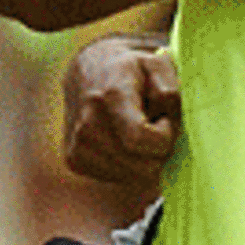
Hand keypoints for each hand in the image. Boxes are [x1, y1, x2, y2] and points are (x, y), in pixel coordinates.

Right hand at [62, 39, 181, 187]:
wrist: (89, 71)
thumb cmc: (132, 69)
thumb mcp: (158, 65)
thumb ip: (170, 91)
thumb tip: (167, 124)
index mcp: (110, 97)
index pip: (140, 138)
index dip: (164, 136)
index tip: (164, 119)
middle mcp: (88, 124)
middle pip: (143, 165)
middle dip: (159, 150)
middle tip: (155, 125)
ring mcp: (78, 145)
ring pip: (134, 177)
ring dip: (145, 159)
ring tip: (138, 131)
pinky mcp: (74, 160)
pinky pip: (118, 178)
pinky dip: (130, 166)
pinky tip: (124, 142)